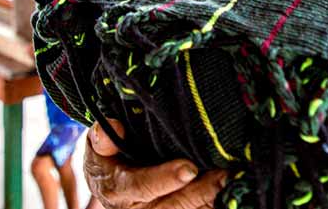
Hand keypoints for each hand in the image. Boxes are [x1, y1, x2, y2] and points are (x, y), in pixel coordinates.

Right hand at [86, 119, 226, 208]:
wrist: (110, 182)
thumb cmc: (109, 157)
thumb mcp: (97, 145)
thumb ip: (102, 137)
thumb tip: (111, 127)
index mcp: (116, 189)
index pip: (141, 186)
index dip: (165, 179)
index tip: (189, 168)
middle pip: (170, 206)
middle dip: (198, 192)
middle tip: (223, 175)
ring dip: (209, 200)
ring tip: (230, 181)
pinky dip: (209, 204)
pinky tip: (228, 189)